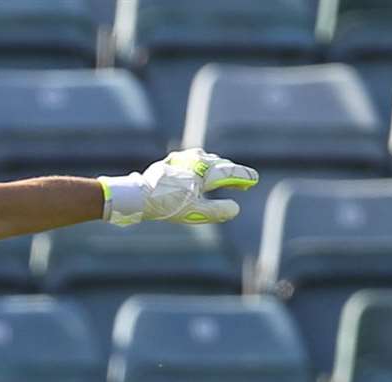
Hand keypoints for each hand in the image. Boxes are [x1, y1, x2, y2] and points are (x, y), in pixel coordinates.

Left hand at [98, 148, 257, 226]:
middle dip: (231, 173)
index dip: (243, 176)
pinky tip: (198, 172)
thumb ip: (217, 210)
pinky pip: (192, 161)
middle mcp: (196, 159)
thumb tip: (235, 208)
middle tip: (242, 183)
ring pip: (206, 160)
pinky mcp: (171, 162)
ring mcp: (183, 158)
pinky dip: (200, 166)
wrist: (138, 196)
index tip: (254, 179)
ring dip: (216, 168)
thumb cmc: (166, 205)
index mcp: (205, 171)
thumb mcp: (195, 212)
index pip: (230, 172)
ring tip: (222, 177)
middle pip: (220, 164)